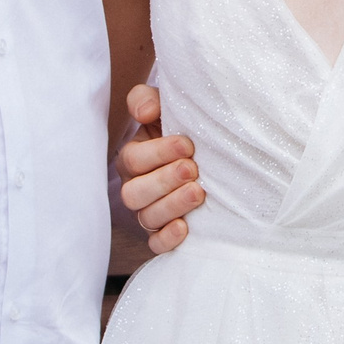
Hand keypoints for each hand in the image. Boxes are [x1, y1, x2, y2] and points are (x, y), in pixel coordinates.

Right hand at [118, 85, 202, 253]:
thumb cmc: (184, 128)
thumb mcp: (165, 108)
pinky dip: (167, 238)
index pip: (133, 159)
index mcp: (133, 158)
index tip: (187, 144)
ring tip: (198, 192)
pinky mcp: (162, 234)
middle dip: (164, 180)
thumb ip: (147, 100)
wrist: (211, 151)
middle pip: (134, 193)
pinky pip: (156, 244)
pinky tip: (184, 228)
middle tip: (192, 169)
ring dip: (172, 206)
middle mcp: (136, 187)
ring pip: (146, 218)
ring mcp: (148, 212)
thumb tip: (145, 111)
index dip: (158, 153)